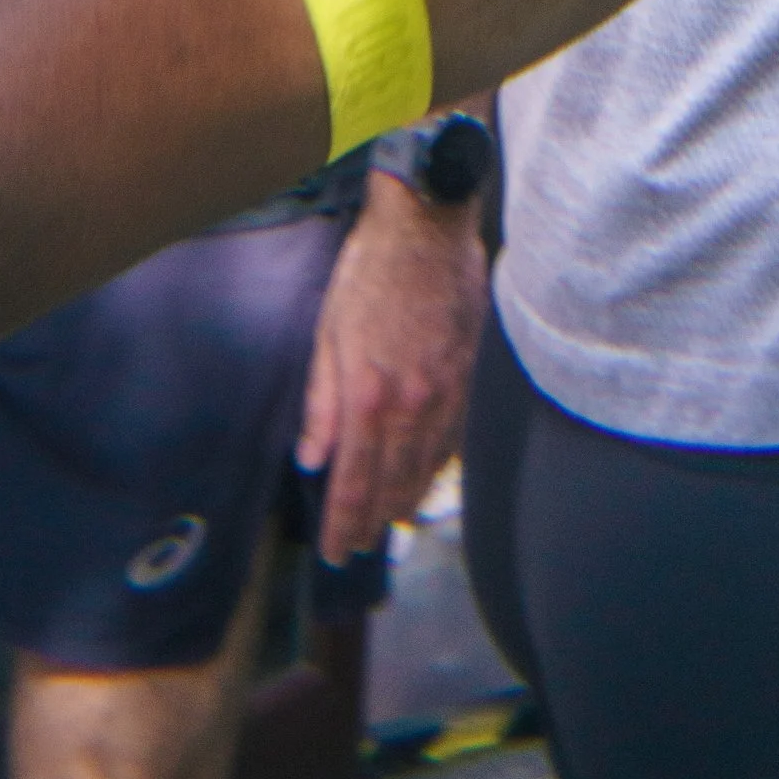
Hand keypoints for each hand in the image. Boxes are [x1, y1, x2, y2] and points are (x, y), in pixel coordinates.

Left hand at [295, 171, 488, 563]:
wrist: (429, 226)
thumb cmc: (369, 271)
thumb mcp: (327, 331)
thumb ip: (321, 402)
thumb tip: (311, 458)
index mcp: (369, 395)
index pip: (354, 480)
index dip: (342, 522)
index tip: (334, 551)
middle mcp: (412, 404)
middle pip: (392, 484)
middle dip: (373, 522)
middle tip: (358, 548)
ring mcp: (445, 393)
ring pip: (425, 468)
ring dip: (405, 502)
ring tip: (388, 526)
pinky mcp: (467, 377)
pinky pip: (451, 440)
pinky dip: (435, 470)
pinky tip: (425, 480)